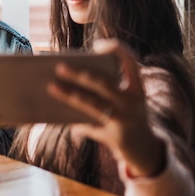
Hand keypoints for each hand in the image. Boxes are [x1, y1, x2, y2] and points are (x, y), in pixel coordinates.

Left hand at [47, 38, 164, 177]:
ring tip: (51, 87)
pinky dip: (72, 119)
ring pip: (91, 104)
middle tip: (59, 67)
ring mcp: (124, 119)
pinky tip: (55, 114)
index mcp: (137, 87)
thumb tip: (70, 79)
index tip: (96, 45)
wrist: (144, 149)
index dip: (116, 50)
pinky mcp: (113, 136)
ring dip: (69, 95)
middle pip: (102, 83)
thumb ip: (105, 89)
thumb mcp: (124, 100)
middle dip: (79, 74)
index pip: (130, 61)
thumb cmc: (127, 115)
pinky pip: (87, 125)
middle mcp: (133, 102)